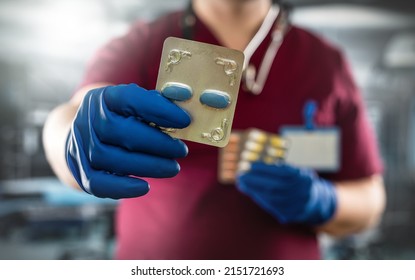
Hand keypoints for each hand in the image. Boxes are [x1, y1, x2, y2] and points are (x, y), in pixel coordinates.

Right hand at [66, 83, 190, 198]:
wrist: (82, 135)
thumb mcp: (131, 104)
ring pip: (113, 159)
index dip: (158, 109)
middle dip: (157, 143)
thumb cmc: (118, 118)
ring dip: (148, 166)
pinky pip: (99, 183)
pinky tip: (146, 187)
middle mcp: (88, 120)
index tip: (184, 120)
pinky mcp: (81, 172)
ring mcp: (81, 147)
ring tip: (173, 168)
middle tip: (181, 150)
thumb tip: (184, 108)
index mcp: (104, 98)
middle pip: (121, 132)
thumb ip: (154, 105)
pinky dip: (123, 187)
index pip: (129, 99)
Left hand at [236, 162, 336, 224]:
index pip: (282, 172)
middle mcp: (302, 193)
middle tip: (241, 175)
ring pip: (272, 198)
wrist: (314, 202)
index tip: (251, 165)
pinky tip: (251, 192)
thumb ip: (278, 169)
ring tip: (242, 183)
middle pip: (275, 186)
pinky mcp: (290, 215)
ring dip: (254, 190)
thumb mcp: (294, 171)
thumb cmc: (298, 181)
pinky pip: (272, 206)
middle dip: (255, 180)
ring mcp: (297, 205)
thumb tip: (254, 166)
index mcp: (304, 178)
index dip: (265, 169)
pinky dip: (260, 198)